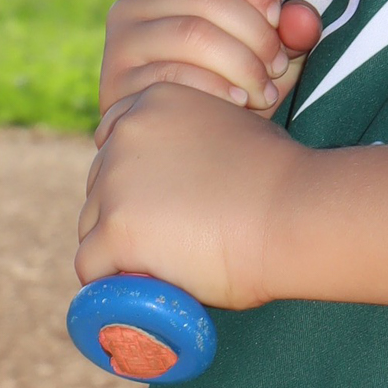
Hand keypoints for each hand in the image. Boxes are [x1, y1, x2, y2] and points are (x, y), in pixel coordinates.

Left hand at [77, 81, 301, 307]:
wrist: (296, 212)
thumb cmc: (280, 180)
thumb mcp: (231, 129)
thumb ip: (192, 140)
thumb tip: (176, 176)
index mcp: (154, 101)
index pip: (114, 142)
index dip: (133, 178)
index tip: (159, 203)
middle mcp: (126, 133)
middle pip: (99, 186)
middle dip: (125, 213)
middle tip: (170, 239)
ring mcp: (116, 182)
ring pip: (92, 227)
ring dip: (121, 248)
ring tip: (169, 262)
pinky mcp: (116, 229)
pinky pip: (92, 266)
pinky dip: (113, 282)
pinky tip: (146, 286)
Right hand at [100, 0, 324, 118]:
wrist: (178, 142)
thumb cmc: (228, 85)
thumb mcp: (263, 54)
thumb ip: (289, 32)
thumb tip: (303, 18)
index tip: (277, 17)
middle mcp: (137, 0)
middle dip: (254, 32)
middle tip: (276, 67)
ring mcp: (122, 40)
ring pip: (191, 33)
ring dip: (240, 64)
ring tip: (263, 92)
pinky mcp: (117, 81)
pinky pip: (172, 75)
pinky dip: (216, 89)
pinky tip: (238, 105)